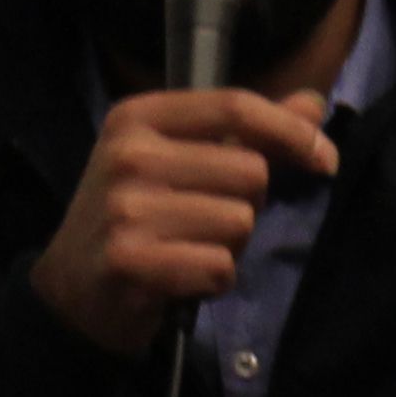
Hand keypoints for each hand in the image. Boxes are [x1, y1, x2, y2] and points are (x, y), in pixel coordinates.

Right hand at [32, 85, 342, 354]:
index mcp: (138, 116)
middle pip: (249, 172)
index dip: (291, 132)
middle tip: (202, 223)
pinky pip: (219, 267)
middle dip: (245, 205)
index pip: (235, 106)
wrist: (70, 292)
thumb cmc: (135, 219)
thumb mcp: (177, 160)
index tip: (324, 158)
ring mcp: (126, 208)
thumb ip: (246, 132)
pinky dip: (213, 281)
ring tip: (186, 251)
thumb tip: (313, 104)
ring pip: (239, 223)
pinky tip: (180, 279)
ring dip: (229, 249)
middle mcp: (129, 154)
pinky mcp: (130, 260)